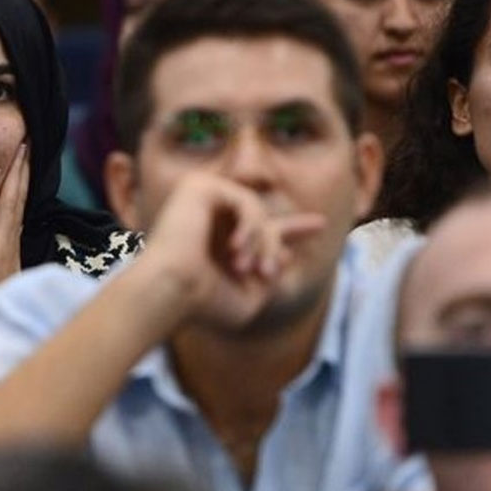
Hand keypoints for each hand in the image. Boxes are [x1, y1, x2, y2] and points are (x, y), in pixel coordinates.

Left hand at [0, 143, 28, 300]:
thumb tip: (2, 257)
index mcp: (6, 252)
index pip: (14, 210)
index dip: (20, 185)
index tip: (23, 162)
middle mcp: (7, 246)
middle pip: (17, 200)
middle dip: (24, 171)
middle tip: (28, 142)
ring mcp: (1, 250)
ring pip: (10, 202)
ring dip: (16, 174)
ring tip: (21, 148)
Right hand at [138, 174, 325, 331]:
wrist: (170, 291)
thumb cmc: (202, 304)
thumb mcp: (249, 298)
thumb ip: (269, 276)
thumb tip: (287, 254)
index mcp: (217, 242)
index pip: (261, 228)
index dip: (293, 228)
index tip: (321, 225)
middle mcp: (208, 218)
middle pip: (263, 217)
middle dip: (276, 244)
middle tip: (269, 273)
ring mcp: (200, 199)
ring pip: (257, 211)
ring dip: (263, 242)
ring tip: (251, 269)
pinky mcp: (197, 187)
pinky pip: (245, 199)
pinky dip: (250, 225)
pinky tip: (237, 248)